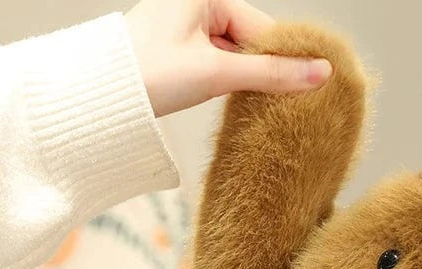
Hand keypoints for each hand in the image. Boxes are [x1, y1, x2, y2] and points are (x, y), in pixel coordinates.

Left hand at [125, 0, 332, 116]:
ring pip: (234, 54)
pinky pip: (217, 61)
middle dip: (263, 70)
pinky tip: (234, 102)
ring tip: (255, 106)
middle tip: (281, 103)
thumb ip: (271, 74)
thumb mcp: (217, 73)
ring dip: (245, 80)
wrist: (101, 98)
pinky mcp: (178, 48)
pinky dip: (228, 82)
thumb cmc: (149, 75)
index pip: (262, 26)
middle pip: (249, 39)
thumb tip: (320, 73)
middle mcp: (195, 2)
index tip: (307, 87)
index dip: (283, 58)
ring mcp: (185, 25)